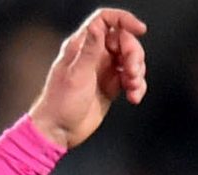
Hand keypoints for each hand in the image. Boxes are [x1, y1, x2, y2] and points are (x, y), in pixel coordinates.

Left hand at [28, 8, 147, 149]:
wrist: (57, 132)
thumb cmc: (60, 104)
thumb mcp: (76, 75)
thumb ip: (89, 50)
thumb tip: (97, 26)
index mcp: (81, 47)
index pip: (105, 21)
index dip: (124, 20)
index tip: (140, 30)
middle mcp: (93, 55)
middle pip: (124, 40)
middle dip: (134, 54)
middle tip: (131, 72)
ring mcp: (103, 70)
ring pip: (131, 59)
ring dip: (138, 71)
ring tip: (132, 87)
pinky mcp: (111, 85)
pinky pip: (131, 78)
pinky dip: (137, 85)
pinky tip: (133, 97)